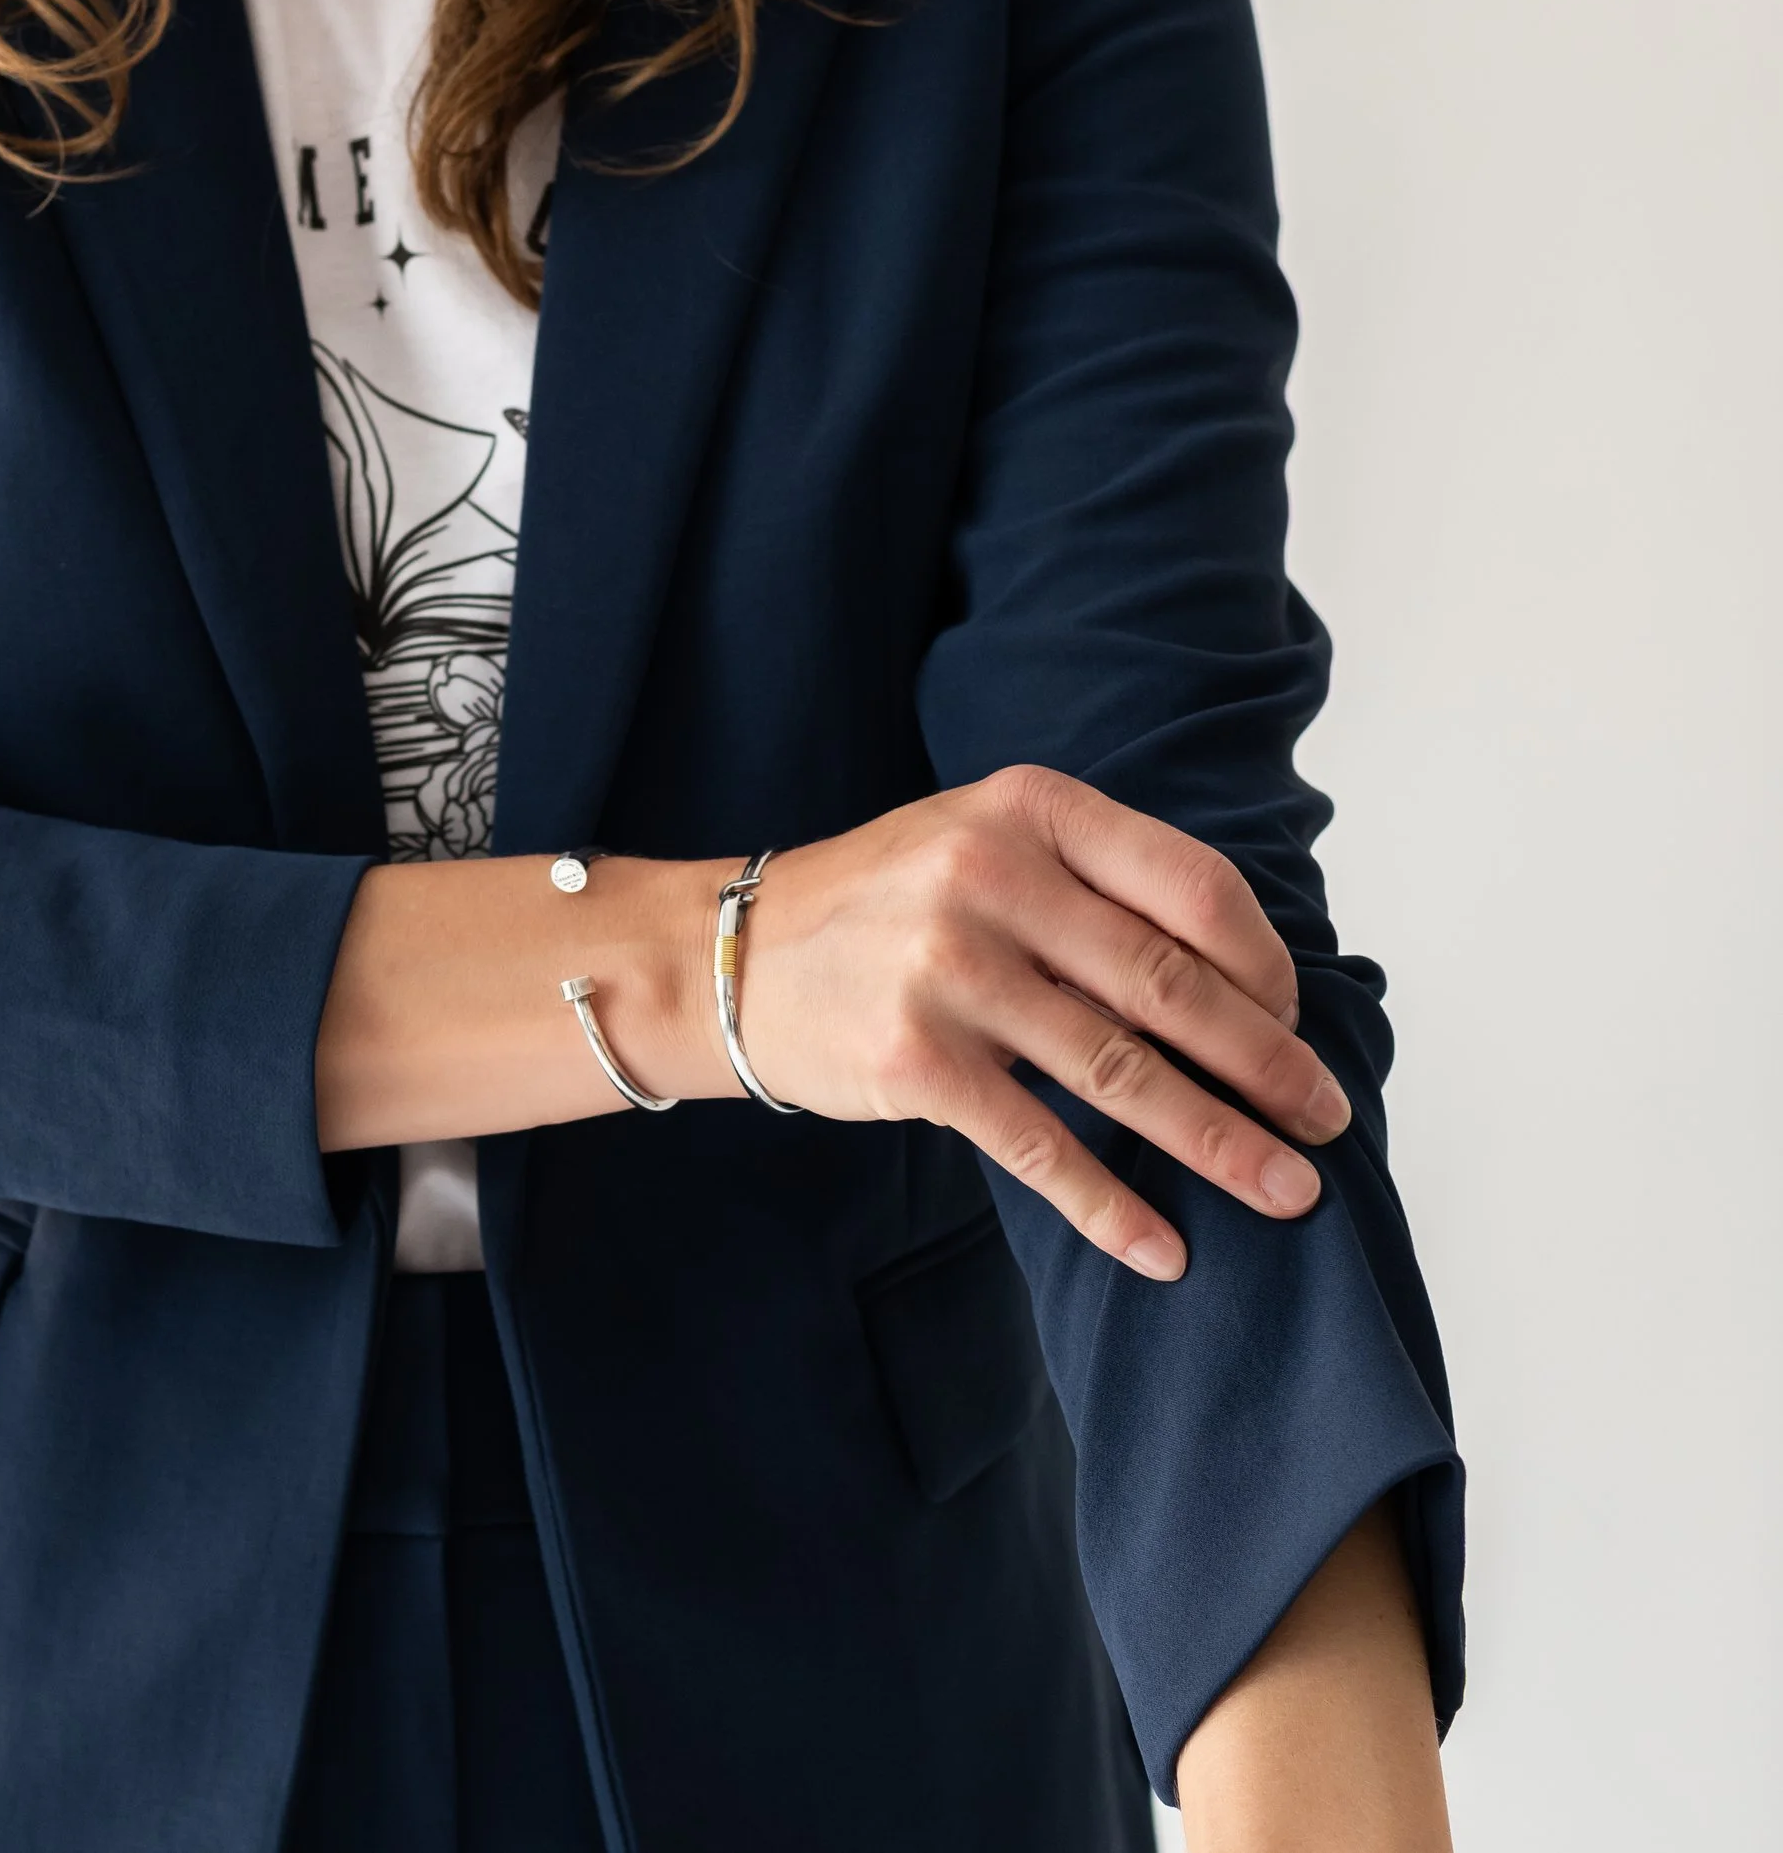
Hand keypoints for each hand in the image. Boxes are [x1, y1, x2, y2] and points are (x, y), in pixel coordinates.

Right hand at [736, 765, 1351, 1278]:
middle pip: (1173, 986)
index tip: (1293, 1024)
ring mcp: (949, 969)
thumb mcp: (982, 844)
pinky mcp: (914, 1059)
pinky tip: (1163, 1248)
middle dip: (1269, 1067)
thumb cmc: (883, 904)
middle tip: (1325, 1120)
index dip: (1265, 968)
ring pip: (1122, 1073)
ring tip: (1287, 1193)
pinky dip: (1111, 1206)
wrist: (731, 956)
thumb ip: (1094, 886)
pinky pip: (1040, 1144)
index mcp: (1030, 810)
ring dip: (1221, 1143)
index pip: (1194, 888)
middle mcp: (991, 877)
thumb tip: (1242, 988)